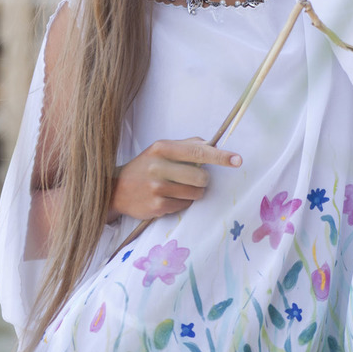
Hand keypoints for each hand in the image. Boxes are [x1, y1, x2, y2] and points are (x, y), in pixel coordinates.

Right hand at [109, 138, 241, 220]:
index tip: (237, 160)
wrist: (115, 189)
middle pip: (201, 177)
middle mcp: (159, 167)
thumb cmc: (144, 167)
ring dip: (194, 192)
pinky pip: (184, 206)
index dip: (220, 157)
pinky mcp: (157, 206)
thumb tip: (211, 145)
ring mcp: (157, 188)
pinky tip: (168, 198)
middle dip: (203, 180)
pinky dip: (182, 202)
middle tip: (193, 179)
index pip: (198, 152)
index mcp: (162, 148)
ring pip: (195, 193)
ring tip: (177, 188)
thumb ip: (186, 146)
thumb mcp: (160, 150)